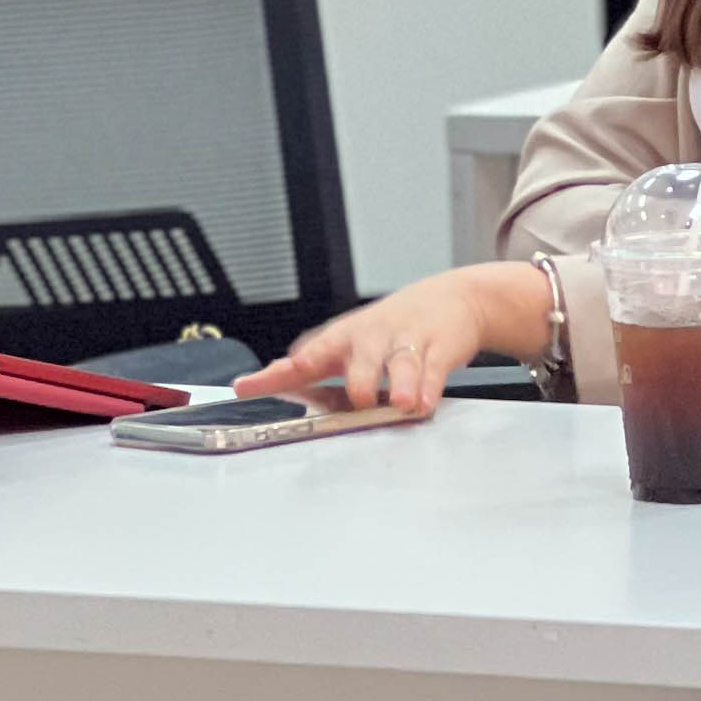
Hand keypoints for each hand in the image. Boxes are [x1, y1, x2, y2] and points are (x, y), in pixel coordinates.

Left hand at [238, 264, 553, 419]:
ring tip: (400, 402)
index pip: (304, 359)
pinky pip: (432, 369)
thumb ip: (317, 365)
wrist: (453, 298)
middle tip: (355, 400)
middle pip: (359, 361)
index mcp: (343, 339)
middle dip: (357, 382)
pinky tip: (423, 402)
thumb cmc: (391, 328)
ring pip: (401, 363)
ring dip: (400, 384)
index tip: (247, 387)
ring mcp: (407, 341)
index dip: (276, 375)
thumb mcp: (352, 341)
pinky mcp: (440, 346)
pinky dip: (428, 387)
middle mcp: (372, 338)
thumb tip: (275, 380)